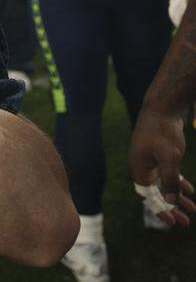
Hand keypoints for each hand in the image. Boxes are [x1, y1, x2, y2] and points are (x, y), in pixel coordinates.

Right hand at [129, 104, 194, 227]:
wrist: (161, 107)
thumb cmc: (163, 131)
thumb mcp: (170, 157)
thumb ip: (170, 179)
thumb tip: (171, 200)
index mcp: (139, 169)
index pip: (149, 196)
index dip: (162, 210)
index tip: (174, 223)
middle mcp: (142, 167)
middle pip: (157, 193)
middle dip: (172, 208)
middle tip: (186, 222)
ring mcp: (149, 160)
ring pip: (164, 184)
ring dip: (177, 197)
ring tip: (192, 209)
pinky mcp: (157, 154)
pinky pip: (167, 174)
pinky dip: (178, 183)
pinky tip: (190, 190)